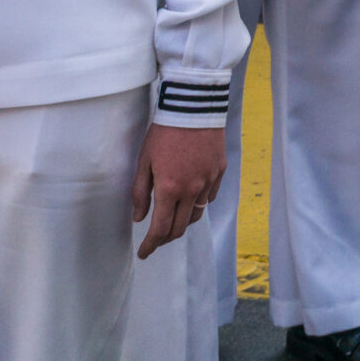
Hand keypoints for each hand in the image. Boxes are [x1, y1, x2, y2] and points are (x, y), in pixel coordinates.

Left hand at [130, 123, 226, 257]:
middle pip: (180, 228)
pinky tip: (190, 198)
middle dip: (166, 238)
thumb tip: (139, 217)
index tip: (144, 253)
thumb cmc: (164, 132)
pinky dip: (198, 203)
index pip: (160, 229)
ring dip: (183, 222)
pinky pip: (210, 197)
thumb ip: (140, 192)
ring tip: (173, 219)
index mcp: (169, 188)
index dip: (151, 245)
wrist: (193, 107)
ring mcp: (208, 181)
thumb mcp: (145, 161)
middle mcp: (192, 190)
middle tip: (156, 239)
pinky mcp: (220, 172)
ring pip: (197, 215)